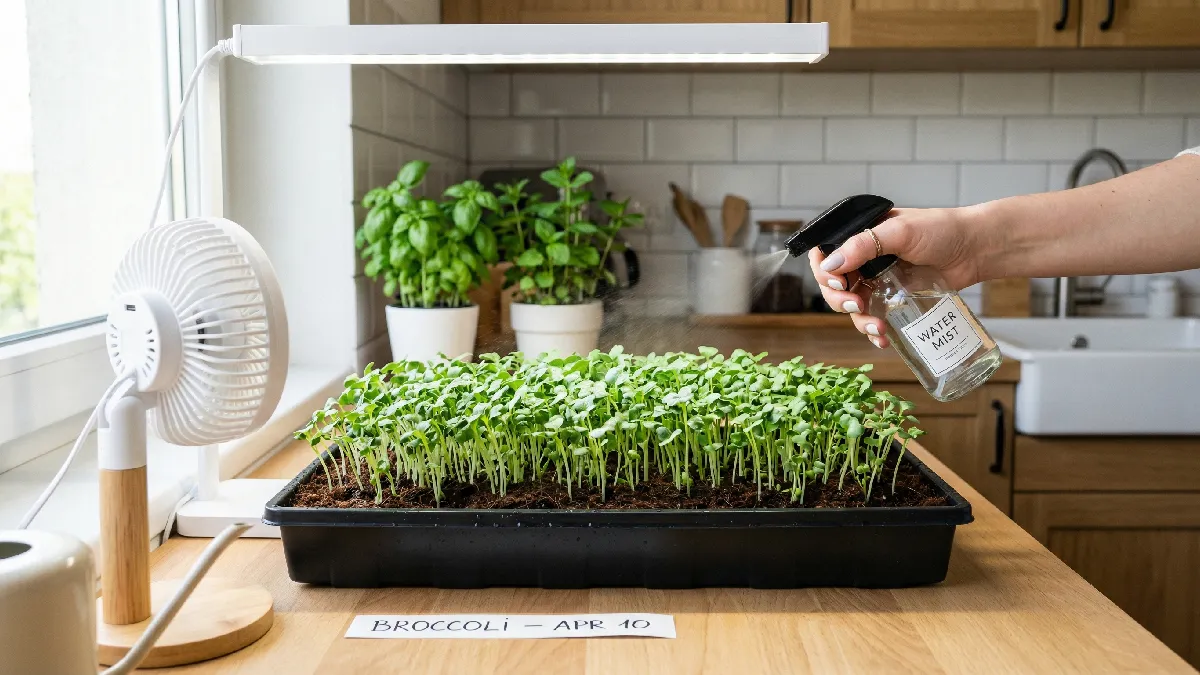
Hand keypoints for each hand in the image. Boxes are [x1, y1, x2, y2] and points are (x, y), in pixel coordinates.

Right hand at [808, 207, 985, 347]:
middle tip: (857, 305)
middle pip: (834, 286)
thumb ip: (864, 244)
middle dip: (839, 300)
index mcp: (860, 238)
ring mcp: (879, 282)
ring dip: (858, 321)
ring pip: (852, 307)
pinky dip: (874, 333)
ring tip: (877, 329)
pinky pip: (875, 319)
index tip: (839, 284)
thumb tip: (831, 264)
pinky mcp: (895, 300)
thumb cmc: (941, 230)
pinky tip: (883, 339)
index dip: (824, 272)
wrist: (976, 247)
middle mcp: (864, 260)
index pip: (826, 255)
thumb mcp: (901, 231)